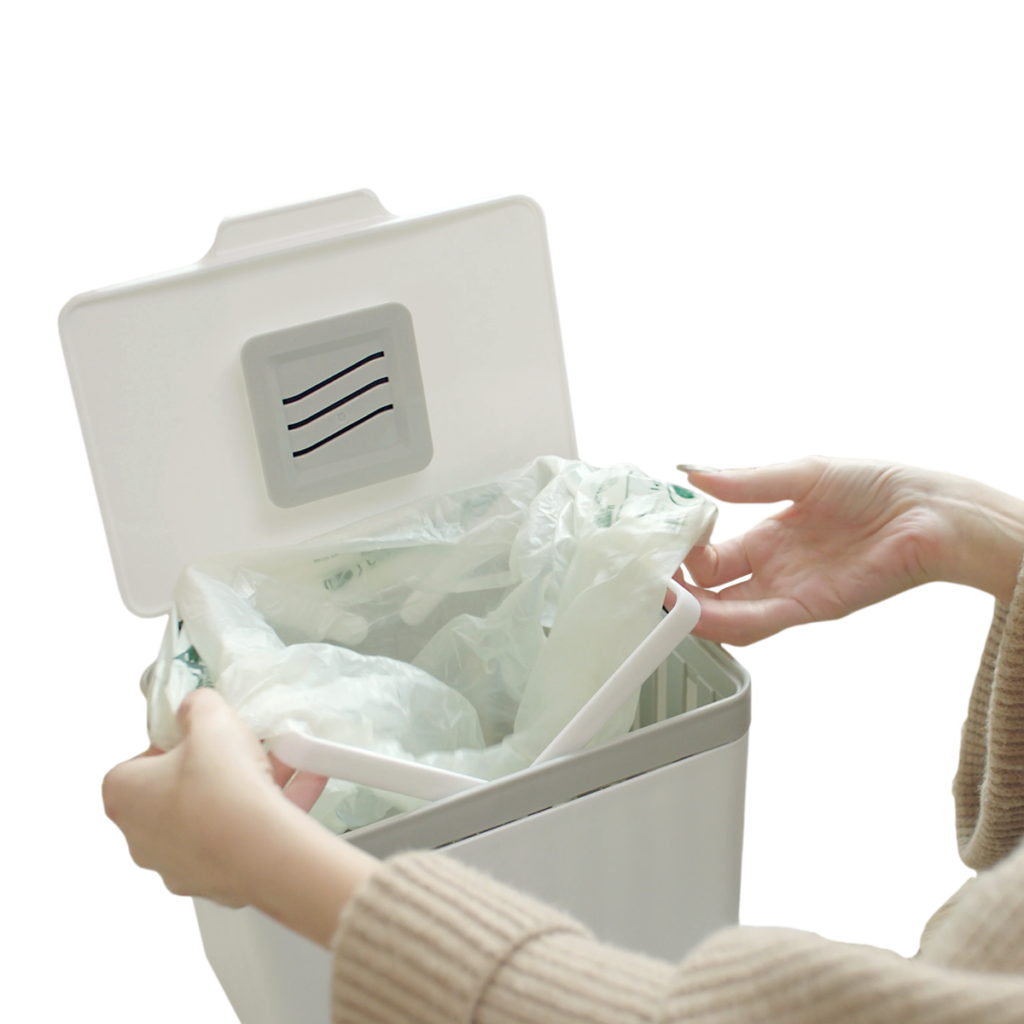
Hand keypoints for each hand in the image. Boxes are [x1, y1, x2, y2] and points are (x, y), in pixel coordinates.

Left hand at [100, 688, 328, 907]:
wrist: (260, 850)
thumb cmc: (222, 781)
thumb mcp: (211, 718)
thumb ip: (198, 705)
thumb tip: (195, 708)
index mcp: (123, 796)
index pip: (137, 763)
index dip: (172, 745)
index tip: (204, 738)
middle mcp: (140, 838)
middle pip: (176, 792)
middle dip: (212, 770)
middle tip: (243, 751)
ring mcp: (176, 866)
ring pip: (211, 817)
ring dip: (245, 791)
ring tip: (287, 760)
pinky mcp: (214, 882)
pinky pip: (239, 840)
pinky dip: (266, 816)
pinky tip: (306, 784)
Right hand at [666, 455, 1023, 646]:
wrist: (929, 513)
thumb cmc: (876, 488)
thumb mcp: (801, 476)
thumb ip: (745, 482)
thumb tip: (692, 472)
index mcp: (768, 540)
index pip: (712, 560)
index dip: (684, 558)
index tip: (660, 548)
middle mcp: (774, 572)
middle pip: (714, 594)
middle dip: (680, 593)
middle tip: (647, 585)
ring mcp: (790, 593)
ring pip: (729, 615)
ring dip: (694, 613)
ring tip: (661, 603)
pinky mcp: (810, 609)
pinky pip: (758, 623)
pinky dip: (724, 622)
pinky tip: (697, 614)